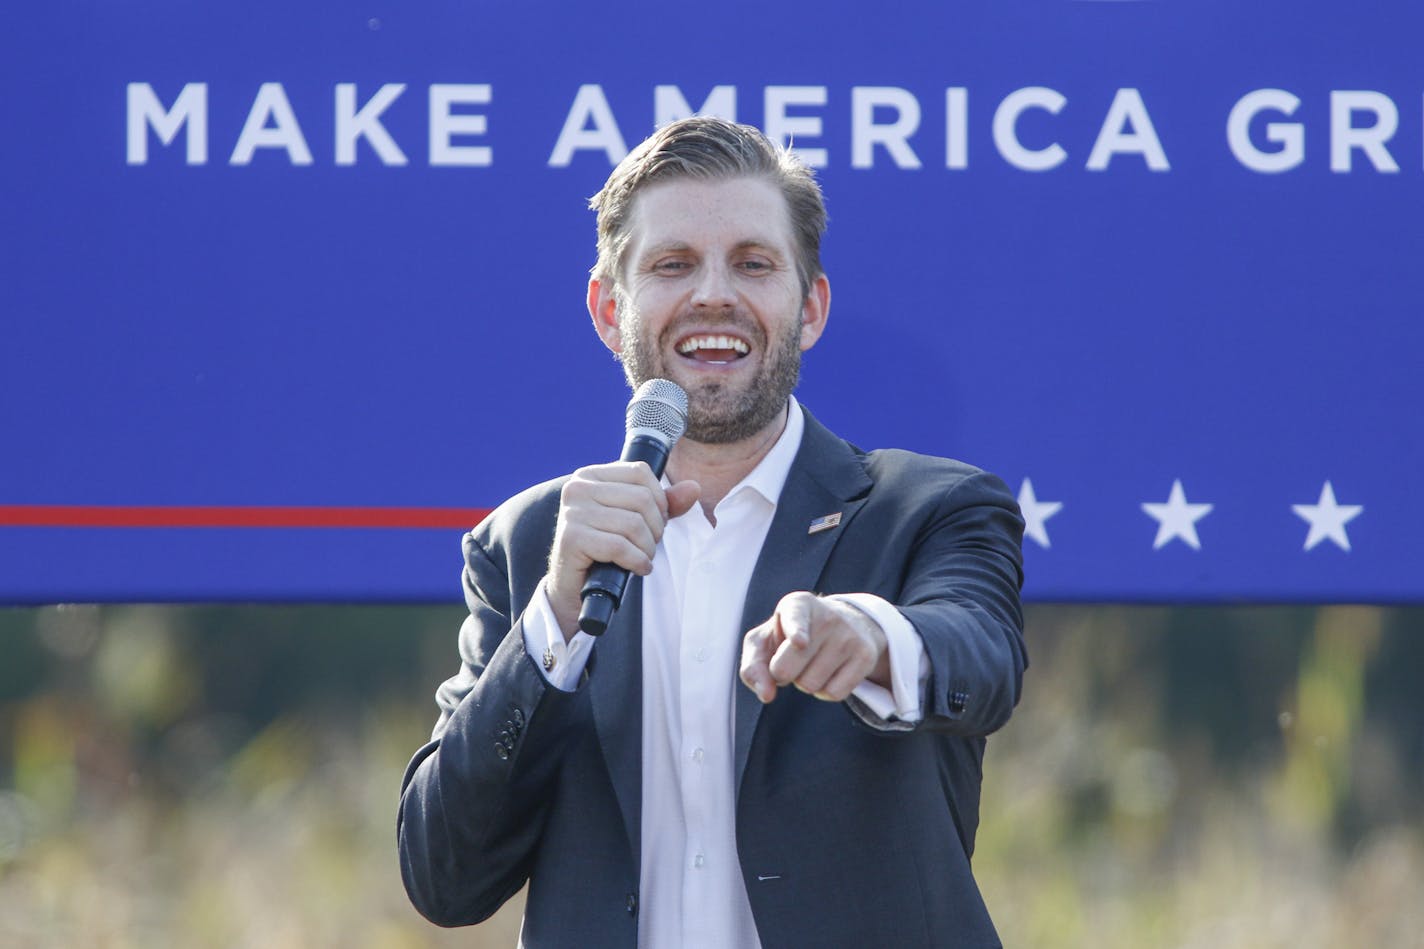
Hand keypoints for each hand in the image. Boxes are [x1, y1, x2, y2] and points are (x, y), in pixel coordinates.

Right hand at [545, 461, 699, 639]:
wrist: (574, 587)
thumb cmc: (605, 549)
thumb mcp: (636, 520)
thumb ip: (664, 503)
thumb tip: (694, 488)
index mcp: (590, 476)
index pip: (640, 472)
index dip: (659, 500)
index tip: (655, 522)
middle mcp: (577, 488)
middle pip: (641, 498)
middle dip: (655, 527)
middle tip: (649, 545)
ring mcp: (572, 513)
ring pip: (633, 524)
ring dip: (647, 548)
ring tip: (642, 558)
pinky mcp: (571, 539)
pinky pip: (619, 546)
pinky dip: (637, 561)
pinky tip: (637, 568)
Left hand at [739, 592, 889, 703]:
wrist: (842, 624)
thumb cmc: (789, 636)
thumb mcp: (765, 641)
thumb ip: (753, 667)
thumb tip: (766, 695)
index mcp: (797, 604)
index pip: (795, 619)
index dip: (796, 631)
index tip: (799, 642)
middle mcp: (826, 616)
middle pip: (786, 670)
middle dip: (782, 674)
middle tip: (791, 659)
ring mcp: (849, 635)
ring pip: (810, 686)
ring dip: (804, 682)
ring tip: (813, 661)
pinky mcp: (865, 656)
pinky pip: (834, 694)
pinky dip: (824, 691)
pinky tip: (828, 672)